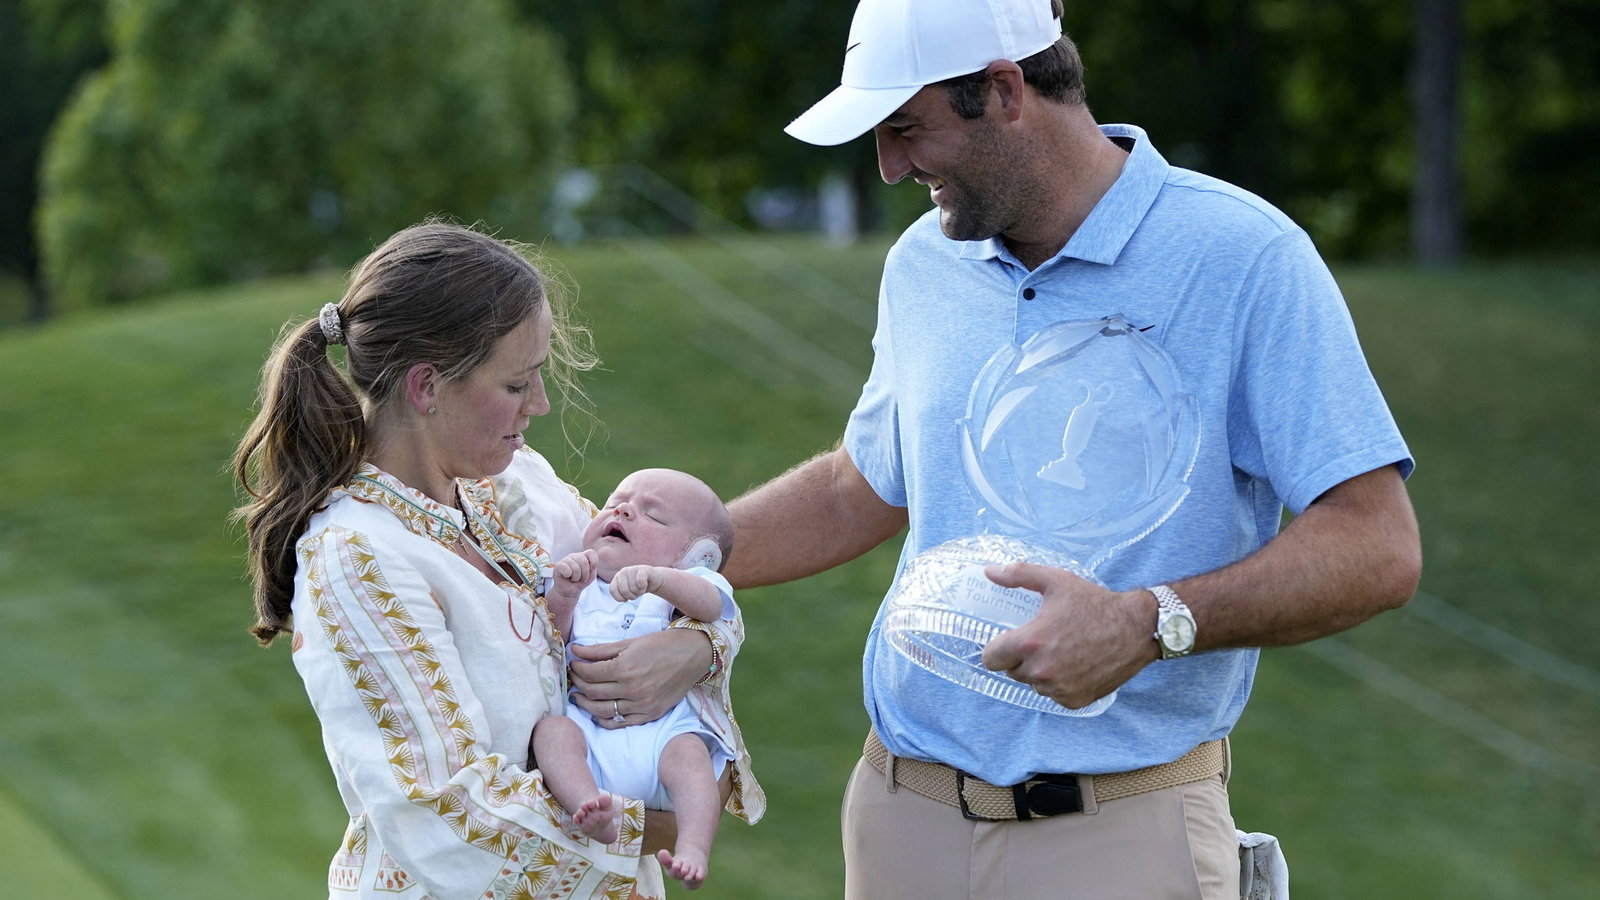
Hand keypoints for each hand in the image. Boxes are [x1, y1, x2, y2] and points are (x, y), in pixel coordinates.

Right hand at [549, 549, 598, 600]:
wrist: (569, 591)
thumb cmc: (580, 582)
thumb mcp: (591, 575)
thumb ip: (592, 567)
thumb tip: (586, 562)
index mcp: (583, 556)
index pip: (591, 552)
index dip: (594, 562)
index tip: (592, 571)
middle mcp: (574, 556)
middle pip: (584, 561)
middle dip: (585, 574)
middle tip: (581, 578)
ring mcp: (566, 559)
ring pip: (576, 567)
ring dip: (577, 577)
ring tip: (574, 579)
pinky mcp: (558, 565)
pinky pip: (566, 569)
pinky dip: (568, 575)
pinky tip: (566, 576)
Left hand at [568, 628, 712, 728]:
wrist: (695, 654)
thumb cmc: (663, 644)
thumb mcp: (631, 641)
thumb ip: (600, 649)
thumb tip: (575, 650)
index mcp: (625, 668)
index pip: (589, 673)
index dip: (577, 669)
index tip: (574, 664)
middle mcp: (632, 689)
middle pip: (593, 692)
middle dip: (578, 684)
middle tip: (574, 678)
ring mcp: (641, 705)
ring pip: (602, 711)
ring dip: (586, 704)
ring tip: (578, 697)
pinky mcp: (650, 714)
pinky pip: (621, 723)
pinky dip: (605, 720)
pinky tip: (597, 713)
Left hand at [609, 565, 663, 602]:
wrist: (654, 580)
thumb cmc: (639, 586)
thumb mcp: (627, 591)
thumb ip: (620, 593)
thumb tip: (622, 599)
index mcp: (617, 577)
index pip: (613, 590)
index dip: (620, 598)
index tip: (626, 599)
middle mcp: (623, 571)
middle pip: (624, 591)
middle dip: (632, 596)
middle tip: (636, 593)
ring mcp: (633, 569)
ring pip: (633, 588)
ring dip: (639, 592)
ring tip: (642, 588)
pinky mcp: (643, 569)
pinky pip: (640, 581)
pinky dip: (643, 586)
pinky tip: (645, 585)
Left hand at [979, 562, 1156, 709]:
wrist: (1137, 629)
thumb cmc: (1095, 603)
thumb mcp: (1056, 580)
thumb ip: (1018, 575)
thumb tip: (989, 572)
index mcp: (1031, 642)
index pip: (990, 659)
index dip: (997, 648)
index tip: (1008, 640)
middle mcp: (1042, 671)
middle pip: (1012, 671)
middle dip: (1020, 658)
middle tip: (1042, 641)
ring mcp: (1059, 689)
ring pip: (1033, 684)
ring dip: (1039, 672)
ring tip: (1061, 651)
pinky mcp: (1075, 701)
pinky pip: (1054, 695)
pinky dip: (1059, 684)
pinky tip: (1074, 665)